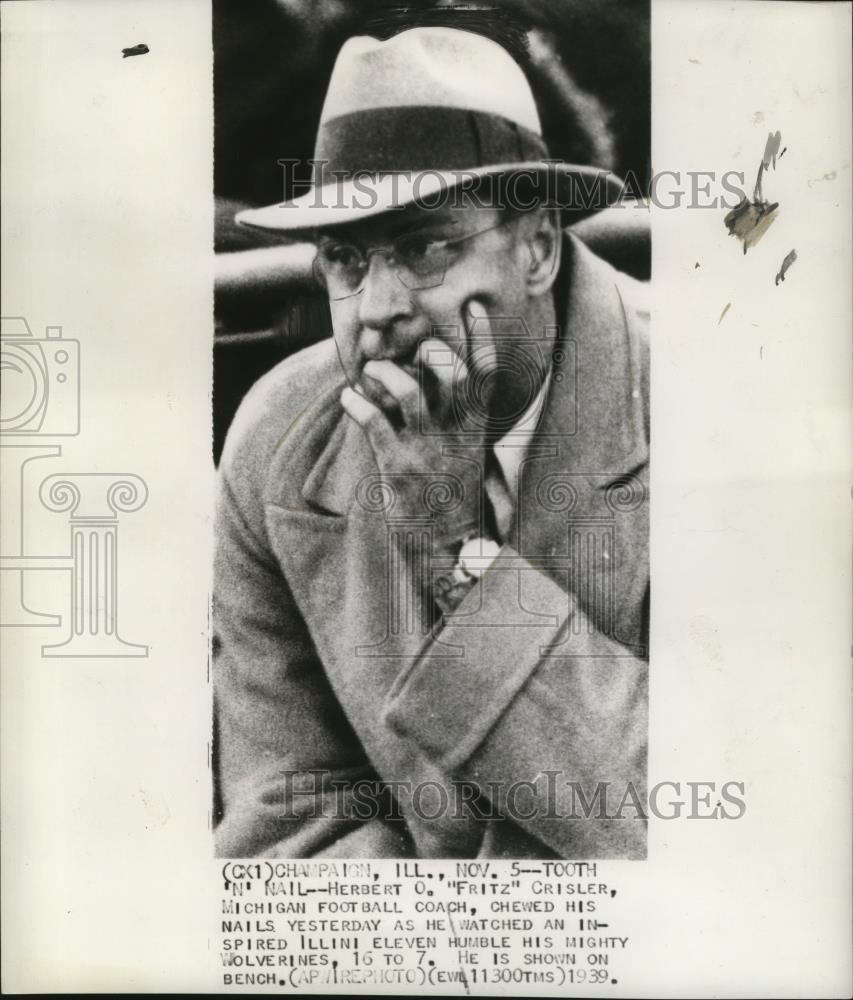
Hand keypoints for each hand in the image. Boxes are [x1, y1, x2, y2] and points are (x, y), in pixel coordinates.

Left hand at [340, 300, 490, 554]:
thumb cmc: (454, 498)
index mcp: (475, 429)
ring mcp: (426, 449)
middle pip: (452, 374)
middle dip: (432, 351)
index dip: (482, 338)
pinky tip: (348, 399)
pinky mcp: (397, 467)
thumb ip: (463, 423)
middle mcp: (454, 434)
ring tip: (371, 373)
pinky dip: (356, 405)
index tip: (472, 306)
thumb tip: (449, 390)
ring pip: (410, 392)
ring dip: (386, 373)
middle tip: (414, 350)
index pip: (486, 376)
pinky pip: (374, 425)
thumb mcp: (470, 457)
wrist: (448, 548)